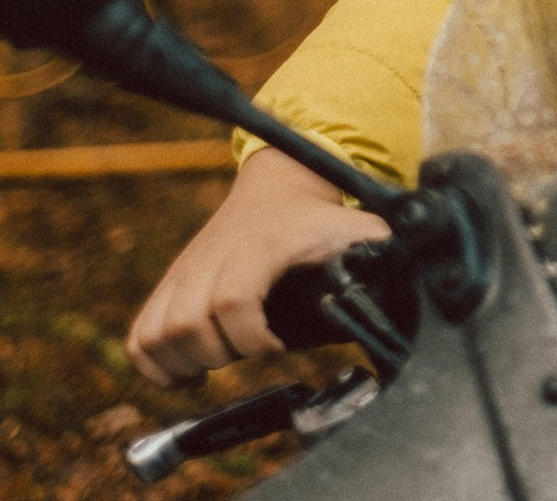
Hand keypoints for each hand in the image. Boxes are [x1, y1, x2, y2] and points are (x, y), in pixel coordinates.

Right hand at [127, 146, 390, 387]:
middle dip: (216, 356)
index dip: (249, 338)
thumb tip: (416, 271)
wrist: (279, 184)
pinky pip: (140, 334)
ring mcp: (186, 272)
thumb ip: (382, 250)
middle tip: (246, 355)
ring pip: (155, 333)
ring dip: (180, 364)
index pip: (233, 301)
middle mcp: (214, 259)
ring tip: (213, 371)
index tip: (274, 349)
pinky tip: (186, 372)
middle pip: (187, 325)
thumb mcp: (356, 226)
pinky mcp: (172, 284)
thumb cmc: (320, 215)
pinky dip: (153, 362)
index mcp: (259, 249)